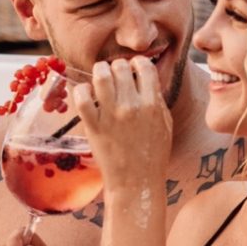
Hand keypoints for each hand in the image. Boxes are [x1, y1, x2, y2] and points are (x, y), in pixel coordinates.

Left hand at [73, 58, 171, 191]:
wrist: (137, 182)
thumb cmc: (153, 155)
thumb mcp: (165, 124)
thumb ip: (157, 100)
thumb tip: (148, 79)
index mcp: (152, 104)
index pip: (144, 67)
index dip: (137, 63)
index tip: (133, 67)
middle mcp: (132, 106)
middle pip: (120, 67)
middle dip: (117, 66)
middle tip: (115, 74)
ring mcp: (111, 116)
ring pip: (101, 76)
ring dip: (99, 71)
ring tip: (100, 76)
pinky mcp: (94, 126)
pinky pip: (82, 98)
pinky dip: (81, 91)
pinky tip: (86, 93)